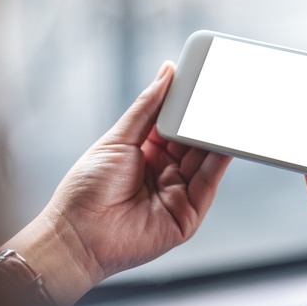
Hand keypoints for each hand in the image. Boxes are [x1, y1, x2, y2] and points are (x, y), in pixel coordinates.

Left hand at [3, 62, 230, 305]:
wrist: (77, 234)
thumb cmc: (87, 187)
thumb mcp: (118, 139)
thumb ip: (148, 107)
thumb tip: (167, 71)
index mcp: (146, 153)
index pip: (175, 125)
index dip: (188, 105)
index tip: (202, 81)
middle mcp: (165, 173)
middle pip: (193, 142)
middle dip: (207, 119)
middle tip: (222, 93)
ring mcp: (178, 194)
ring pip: (205, 161)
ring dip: (217, 138)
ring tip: (229, 112)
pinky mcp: (188, 216)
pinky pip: (208, 185)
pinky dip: (219, 163)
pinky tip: (225, 143)